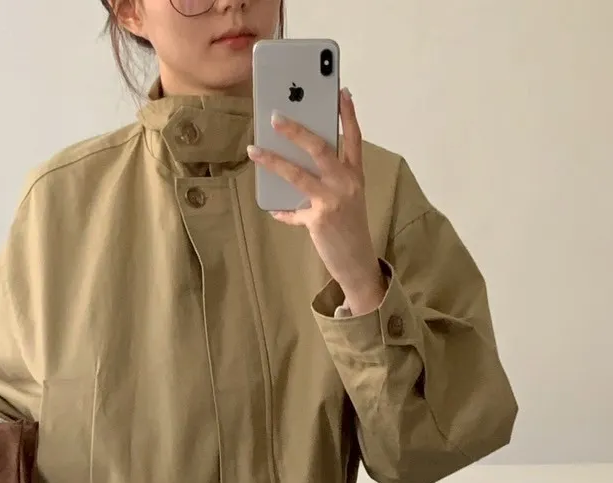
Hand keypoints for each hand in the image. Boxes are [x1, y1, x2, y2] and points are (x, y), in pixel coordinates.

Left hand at [248, 90, 386, 316]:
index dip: (348, 114)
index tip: (341, 91)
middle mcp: (346, 183)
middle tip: (275, 116)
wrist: (358, 262)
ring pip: (297, 173)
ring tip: (254, 149)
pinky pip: (292, 210)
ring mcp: (332, 200)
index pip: (354, 137)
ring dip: (272, 160)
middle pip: (319, 147)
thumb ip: (329, 179)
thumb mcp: (347, 198)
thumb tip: (298, 162)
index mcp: (355, 175)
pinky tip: (273, 208)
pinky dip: (282, 210)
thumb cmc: (349, 226)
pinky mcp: (318, 219)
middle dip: (296, 130)